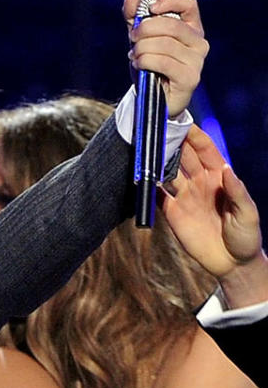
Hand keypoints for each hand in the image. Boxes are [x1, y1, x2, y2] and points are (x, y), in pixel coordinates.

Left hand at [123, 0, 207, 117]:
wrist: (153, 99)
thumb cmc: (149, 66)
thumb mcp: (139, 39)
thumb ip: (134, 17)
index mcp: (191, 28)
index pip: (188, 4)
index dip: (170, 1)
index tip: (150, 8)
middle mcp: (199, 42)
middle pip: (171, 25)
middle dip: (144, 30)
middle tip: (132, 38)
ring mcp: (197, 61)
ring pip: (164, 44)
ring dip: (141, 49)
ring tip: (135, 56)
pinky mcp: (190, 78)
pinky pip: (163, 62)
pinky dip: (144, 61)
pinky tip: (138, 64)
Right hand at [160, 126, 267, 305]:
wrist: (232, 263)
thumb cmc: (246, 236)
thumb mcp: (248, 213)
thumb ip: (237, 191)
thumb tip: (227, 169)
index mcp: (219, 177)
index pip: (204, 150)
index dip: (194, 136)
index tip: (182, 124)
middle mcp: (199, 182)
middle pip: (182, 156)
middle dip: (171, 142)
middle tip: (157, 130)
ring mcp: (184, 196)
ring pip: (167, 172)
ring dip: (156, 161)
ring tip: (146, 150)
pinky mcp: (171, 212)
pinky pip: (156, 196)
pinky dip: (147, 187)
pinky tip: (140, 178)